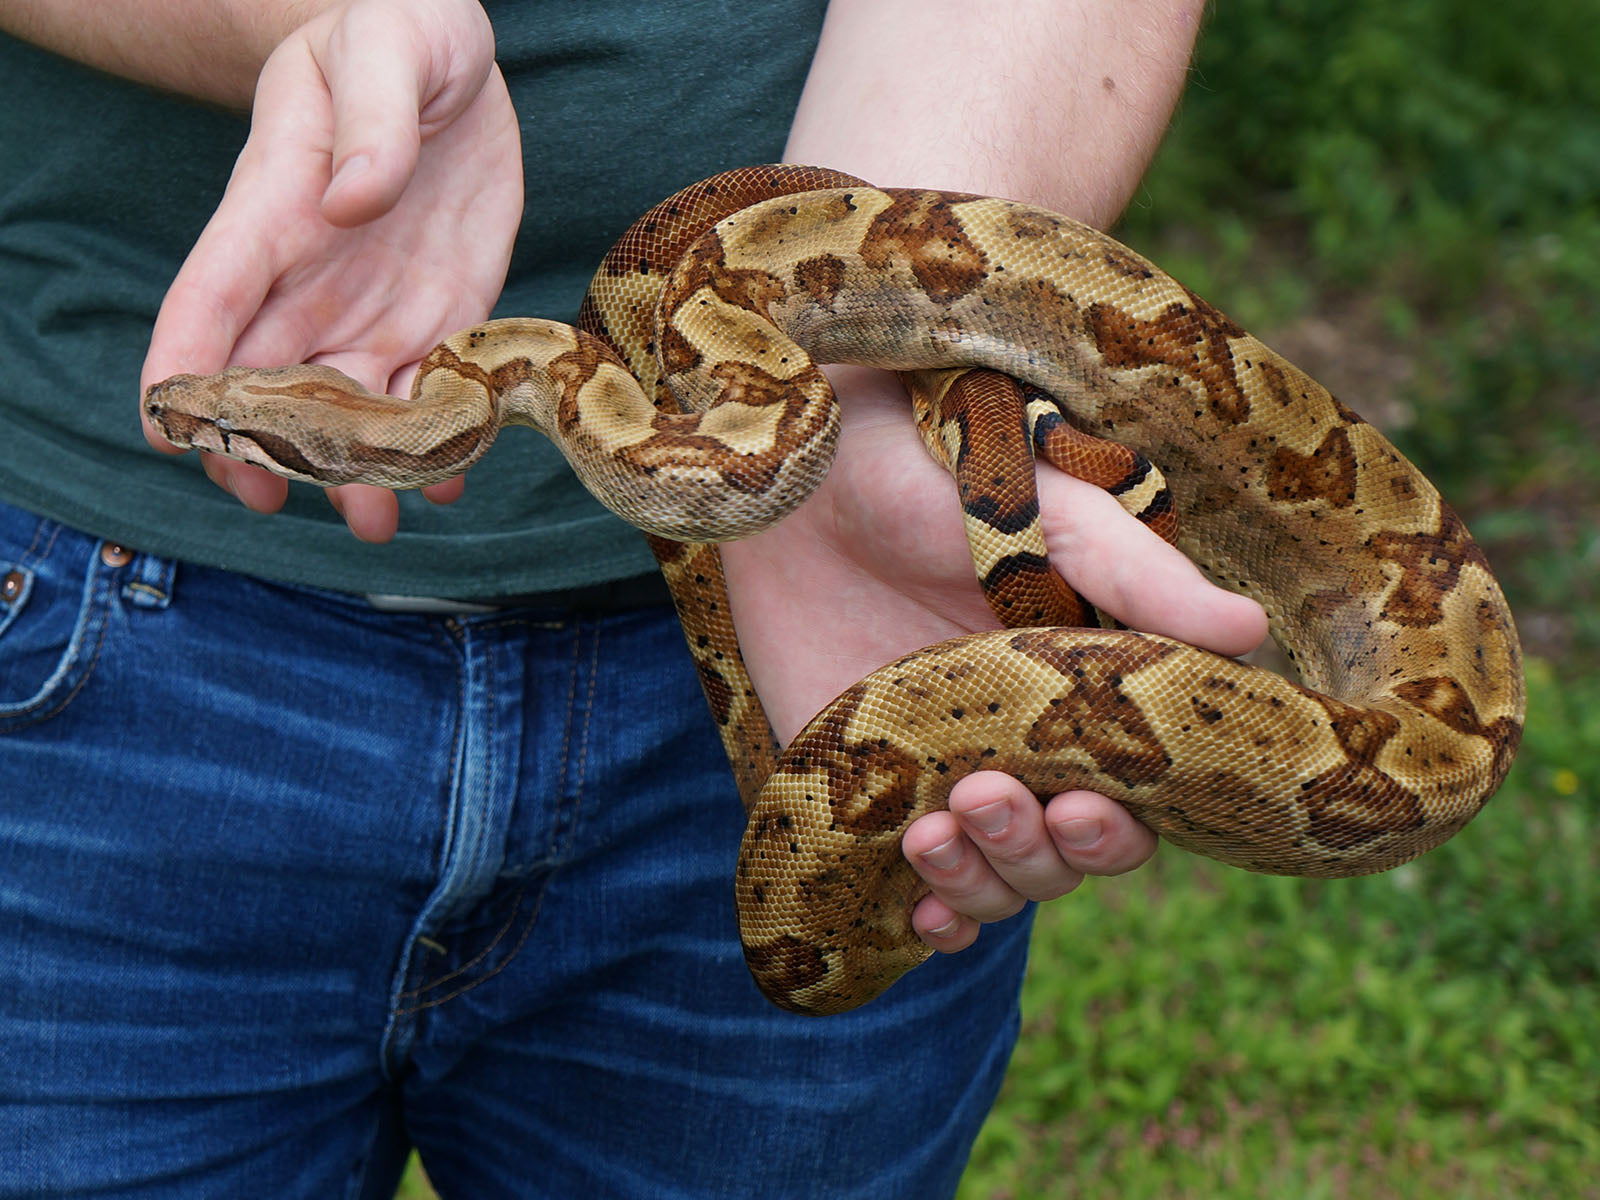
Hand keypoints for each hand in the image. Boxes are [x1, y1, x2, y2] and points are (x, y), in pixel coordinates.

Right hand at [139, 0, 521, 542]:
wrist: (448, 57)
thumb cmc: (393, 31)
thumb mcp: (386, 51)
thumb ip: (371, 123)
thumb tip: (352, 201)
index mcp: (274, 212)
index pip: (209, 297)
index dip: (181, 365)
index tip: (167, 430)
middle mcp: (311, 279)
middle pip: (266, 379)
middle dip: (262, 445)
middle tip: (274, 498)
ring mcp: (372, 307)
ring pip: (346, 409)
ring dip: (354, 472)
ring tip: (376, 525)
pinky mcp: (438, 319)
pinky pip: (425, 397)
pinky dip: (435, 447)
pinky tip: (449, 486)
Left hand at [719, 366, 1268, 950]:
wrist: (804, 477)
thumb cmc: (935, 475)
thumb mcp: (1045, 513)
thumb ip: (1137, 575)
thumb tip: (1251, 631)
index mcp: (1086, 691)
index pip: (1136, 798)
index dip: (1120, 825)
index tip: (1085, 805)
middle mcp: (1027, 748)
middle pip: (1068, 854)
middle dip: (1038, 850)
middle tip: (985, 794)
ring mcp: (948, 776)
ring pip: (1000, 880)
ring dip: (980, 880)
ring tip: (931, 829)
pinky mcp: (871, 792)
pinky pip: (917, 887)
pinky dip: (934, 915)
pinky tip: (921, 912)